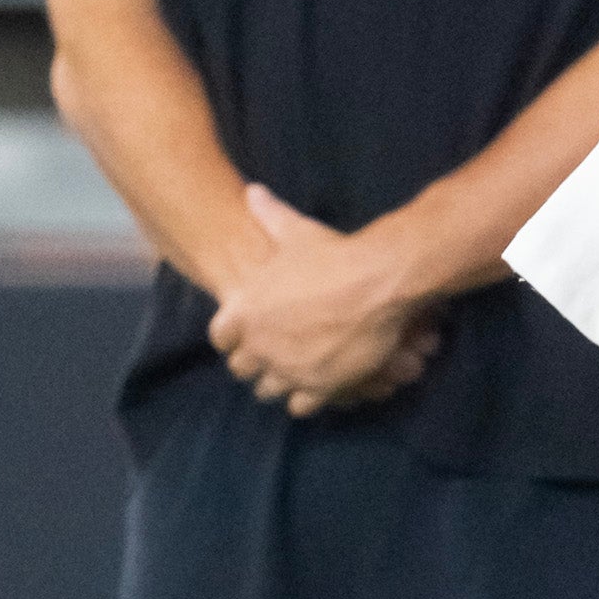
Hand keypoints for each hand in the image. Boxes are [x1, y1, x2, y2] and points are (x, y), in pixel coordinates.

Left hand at [211, 189, 440, 415]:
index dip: (232, 334)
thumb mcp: (296, 231)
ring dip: (278, 382)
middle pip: (241, 368)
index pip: (220, 337)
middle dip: (254, 361)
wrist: (378, 283)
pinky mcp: (318, 388)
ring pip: (268, 390)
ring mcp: (288, 370)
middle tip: (271, 352)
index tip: (244, 331)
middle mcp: (260, 346)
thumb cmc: (334, 255)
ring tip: (292, 372)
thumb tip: (252, 192)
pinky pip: (299, 406)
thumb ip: (269, 215)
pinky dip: (305, 399)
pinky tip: (316, 386)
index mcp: (247, 311)